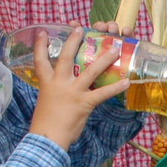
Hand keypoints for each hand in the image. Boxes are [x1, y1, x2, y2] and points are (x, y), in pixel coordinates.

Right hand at [27, 27, 126, 149]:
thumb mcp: (46, 101)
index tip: (43, 33)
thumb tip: (63, 87)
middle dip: (73, 41)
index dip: (41, 46)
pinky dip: (114, 88)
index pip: (41, 60)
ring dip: (103, 59)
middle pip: (66, 57)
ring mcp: (72, 92)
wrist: (47, 137)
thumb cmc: (45, 123)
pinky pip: (102, 93)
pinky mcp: (84, 103)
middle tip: (80, 28)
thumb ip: (55, 91)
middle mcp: (59, 83)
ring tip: (115, 49)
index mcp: (47, 83)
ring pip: (89, 71)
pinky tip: (125, 82)